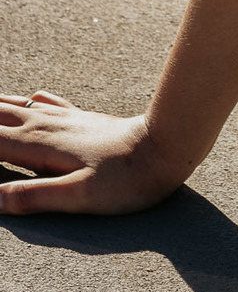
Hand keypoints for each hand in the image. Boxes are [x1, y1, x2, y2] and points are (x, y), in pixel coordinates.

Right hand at [0, 91, 184, 216]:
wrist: (167, 144)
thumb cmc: (126, 179)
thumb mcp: (79, 197)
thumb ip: (35, 197)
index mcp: (40, 145)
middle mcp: (48, 125)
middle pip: (0, 116)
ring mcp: (66, 118)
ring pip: (20, 105)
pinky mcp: (84, 118)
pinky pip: (47, 103)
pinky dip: (27, 100)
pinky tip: (32, 95)